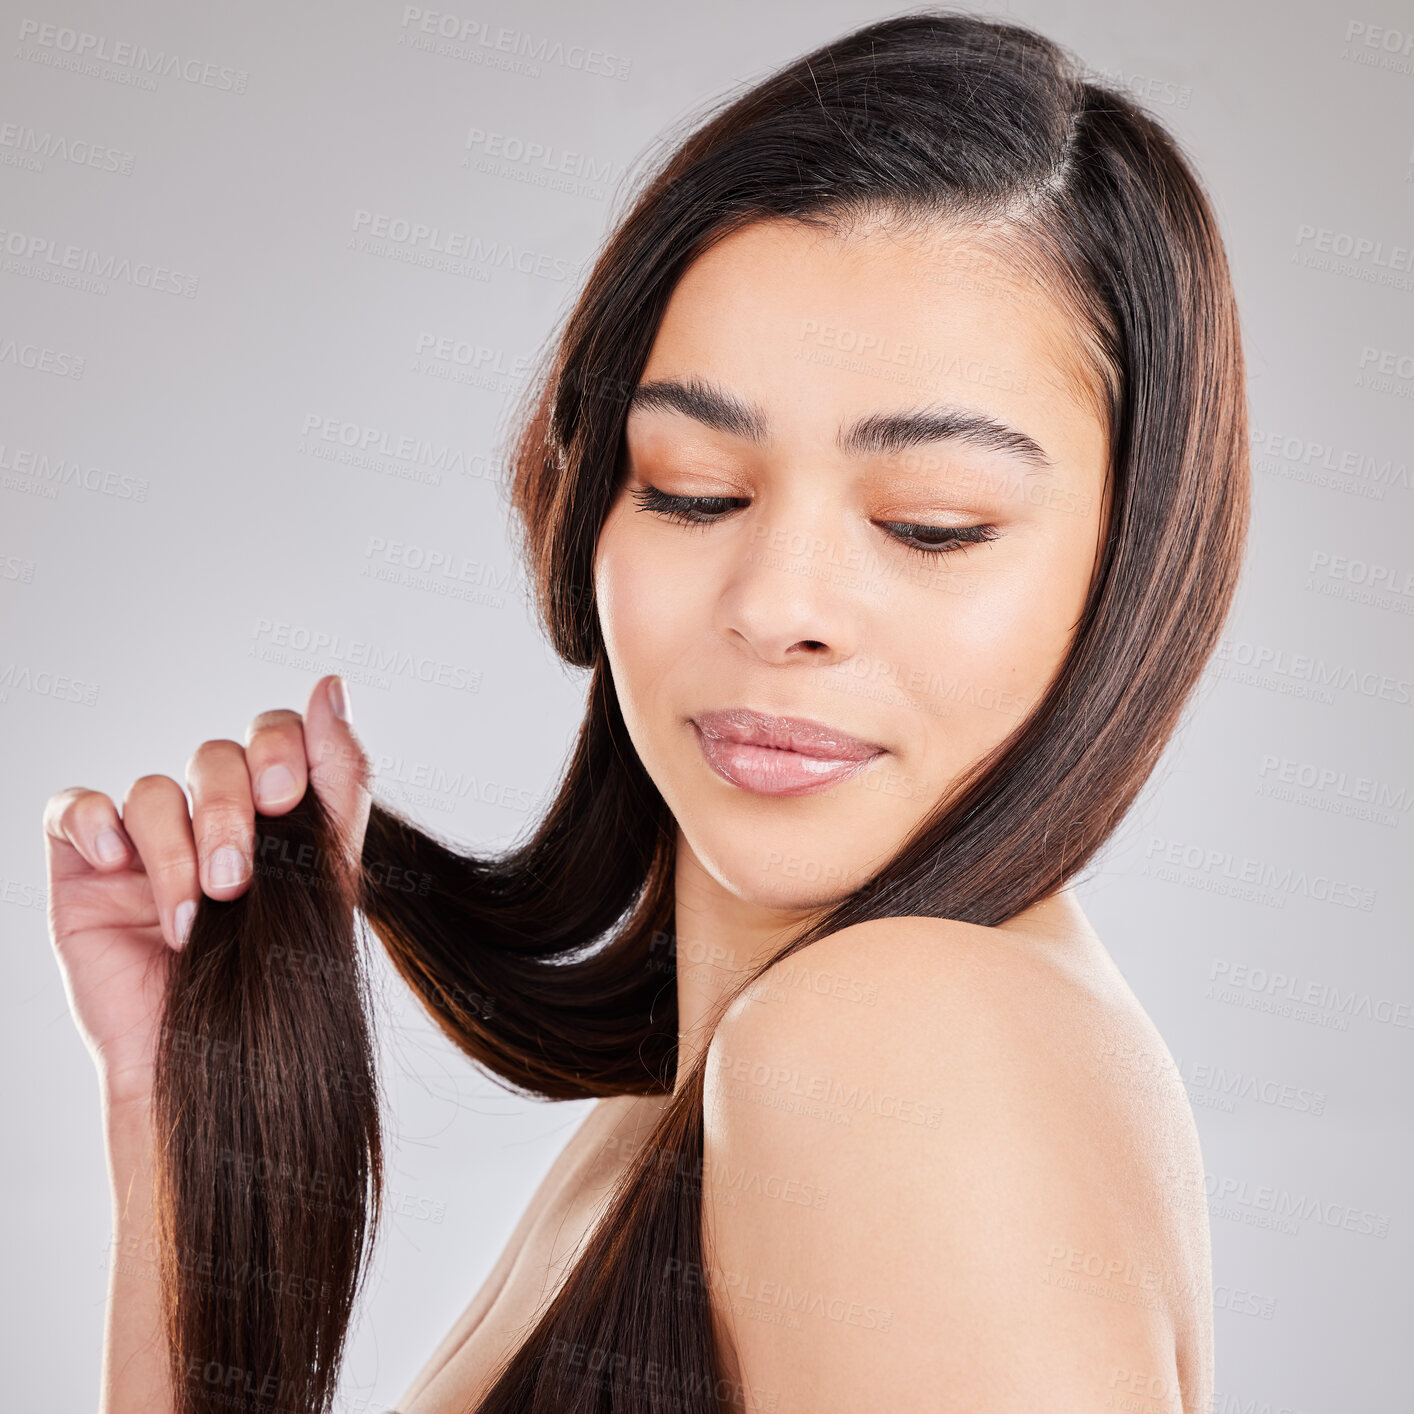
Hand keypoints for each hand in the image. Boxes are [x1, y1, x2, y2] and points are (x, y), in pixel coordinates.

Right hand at [42, 675, 370, 1106]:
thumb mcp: (326, 874)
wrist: (210, 1059)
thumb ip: (338, 780)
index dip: (282, 747)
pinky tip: (119, 865)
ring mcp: (147, 838)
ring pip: (156, 790)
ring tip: (193, 917)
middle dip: (232, 813)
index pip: (275, 734)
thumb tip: (331, 684)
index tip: (286, 798)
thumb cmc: (270, 978)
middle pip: (217, 757)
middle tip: (238, 881)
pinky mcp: (86, 866)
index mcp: (274, 811)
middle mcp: (210, 814)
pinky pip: (75, 807)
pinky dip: (96, 825)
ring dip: (178, 851)